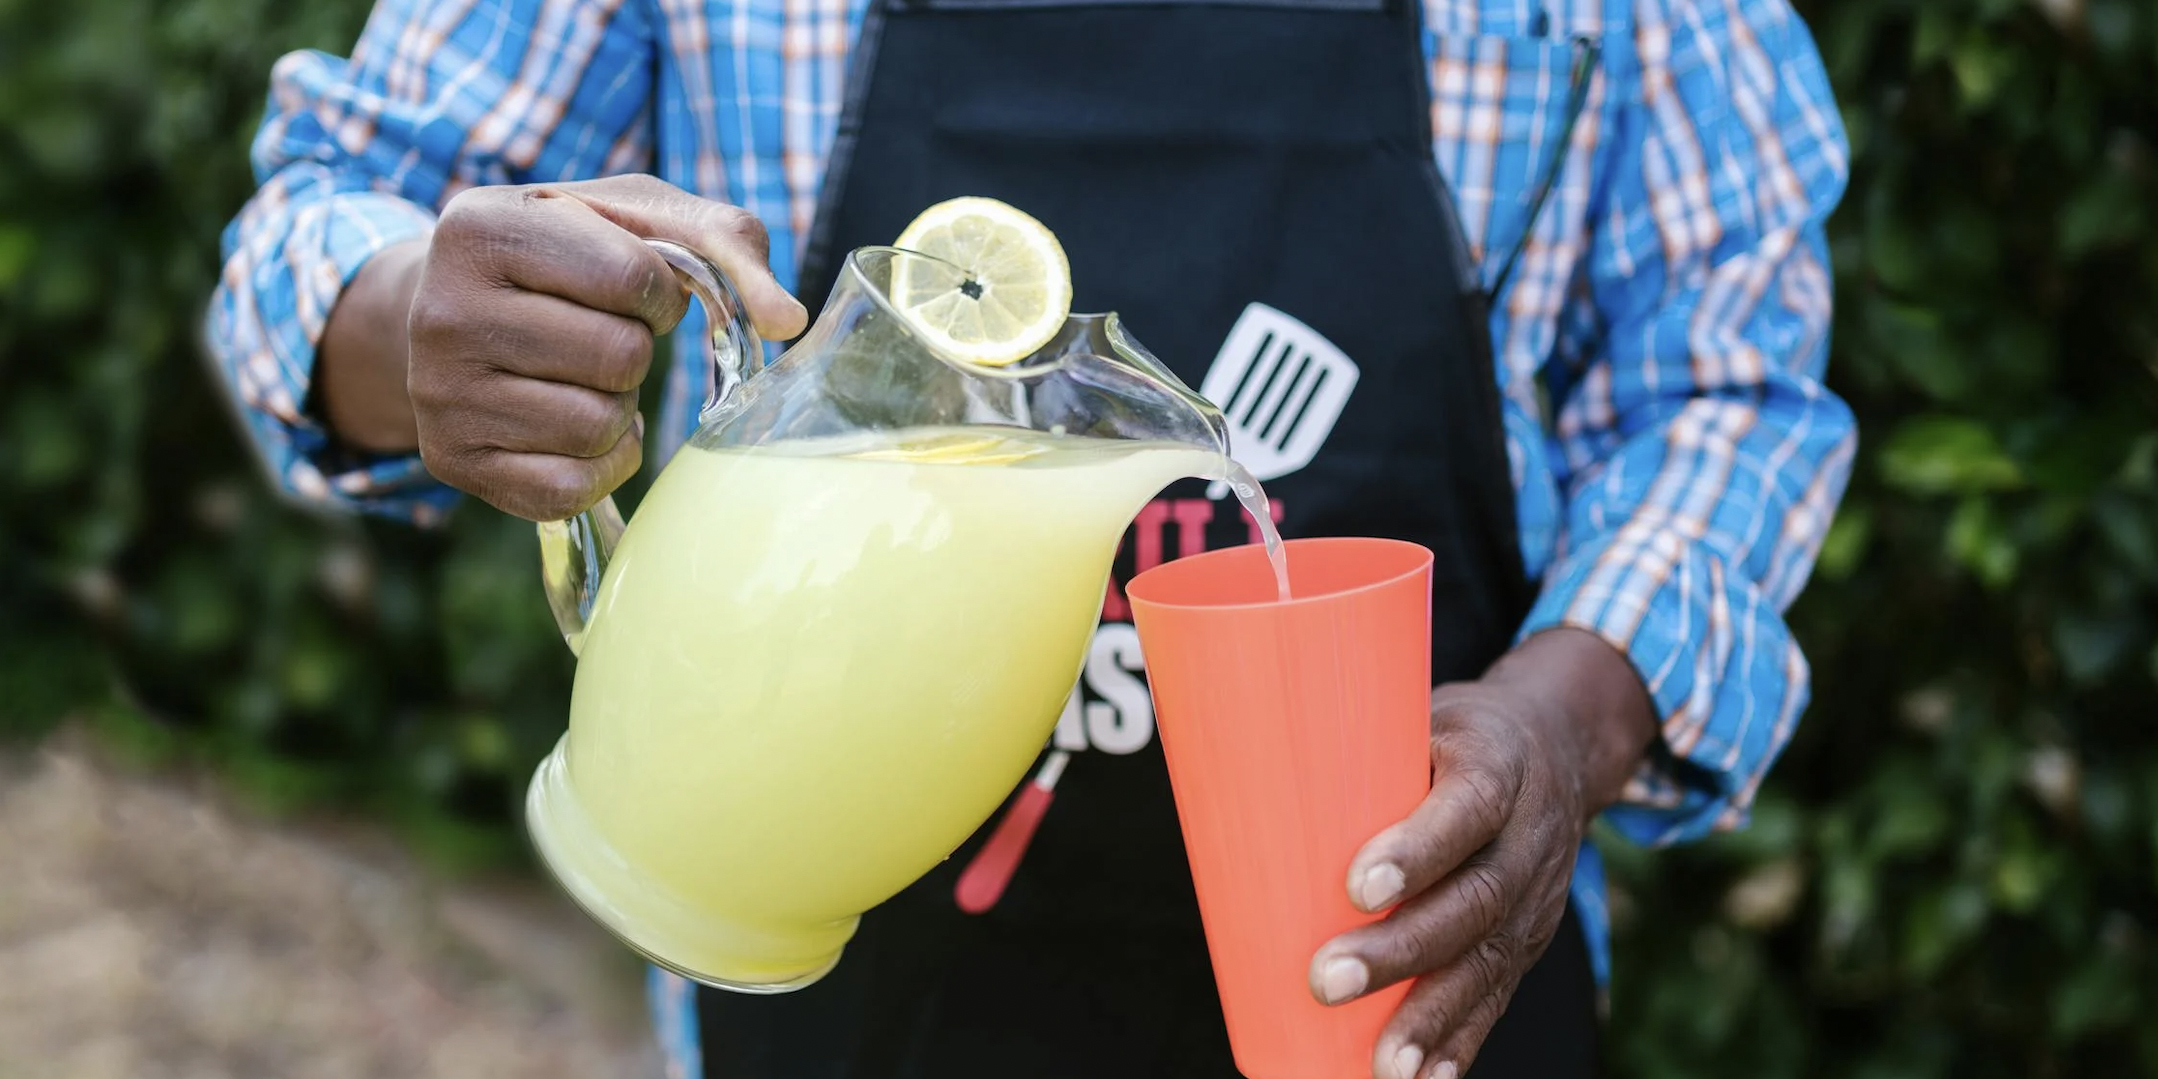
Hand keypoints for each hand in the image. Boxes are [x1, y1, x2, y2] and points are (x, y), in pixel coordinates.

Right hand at [322, 174, 807, 520]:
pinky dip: (600, 464)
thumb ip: (723, 246)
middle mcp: (441, 310)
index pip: (631, 277)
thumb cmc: (563, 254)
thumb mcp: (634, 218)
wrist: (449, 309)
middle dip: (635, 348)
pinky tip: (568, 426)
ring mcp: (439, 393)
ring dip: (617, 405)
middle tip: (596, 333)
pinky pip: (572, 488)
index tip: (633, 288)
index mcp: (480, 225)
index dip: (659, 292)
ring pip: (598, 424)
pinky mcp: (451, 462)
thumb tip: (789, 320)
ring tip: (576, 375)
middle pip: (620, 357)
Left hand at [1307, 628, 1656, 1078]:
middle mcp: (1528, 835)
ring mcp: (1537, 896)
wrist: (1558, 747)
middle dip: (1401, 951)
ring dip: (1431, 1018)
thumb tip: (1214, 749)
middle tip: (1325, 979)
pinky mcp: (1527, 941)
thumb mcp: (1418, 714)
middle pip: (1475, 900)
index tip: (1356, 886)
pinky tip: (1422, 1078)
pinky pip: (1498, 997)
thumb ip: (1344, 744)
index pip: (1469, 807)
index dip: (1419, 848)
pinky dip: (1460, 1044)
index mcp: (1498, 764)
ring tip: (1381, 1064)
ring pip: (1488, 960)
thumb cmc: (1453, 734)